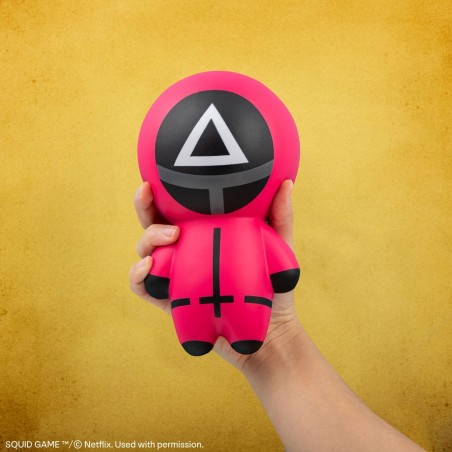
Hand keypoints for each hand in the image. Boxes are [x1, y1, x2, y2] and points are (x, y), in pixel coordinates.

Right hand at [129, 180, 302, 374]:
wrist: (271, 332)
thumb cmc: (274, 288)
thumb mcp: (280, 249)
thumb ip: (280, 218)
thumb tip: (286, 183)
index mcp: (204, 235)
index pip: (176, 210)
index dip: (161, 191)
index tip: (157, 176)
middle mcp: (185, 252)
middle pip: (152, 225)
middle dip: (143, 206)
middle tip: (148, 193)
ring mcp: (176, 276)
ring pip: (145, 251)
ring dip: (148, 239)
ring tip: (172, 237)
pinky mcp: (171, 301)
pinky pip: (143, 286)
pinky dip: (138, 275)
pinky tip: (151, 266)